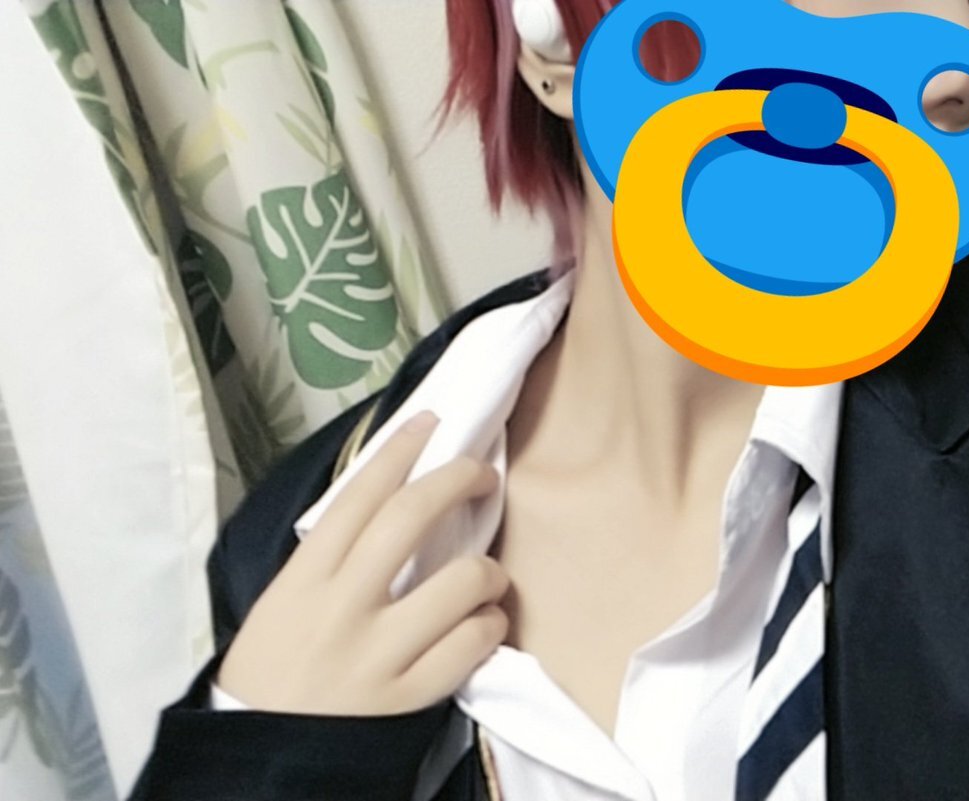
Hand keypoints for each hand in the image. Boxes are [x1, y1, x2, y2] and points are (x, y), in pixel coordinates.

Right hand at [217, 410, 510, 715]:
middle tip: (480, 473)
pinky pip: (470, 647)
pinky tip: (482, 625)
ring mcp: (376, 654)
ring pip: (457, 583)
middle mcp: (340, 607)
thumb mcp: (282, 606)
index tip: (430, 422)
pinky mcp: (405, 700)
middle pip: (411, 519)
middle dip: (456, 481)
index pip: (357, 496)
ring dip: (487, 570)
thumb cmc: (270, 674)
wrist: (257, 758)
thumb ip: (329, 562)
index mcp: (303, 579)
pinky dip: (487, 627)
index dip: (399, 451)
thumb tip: (388, 510)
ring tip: (486, 576)